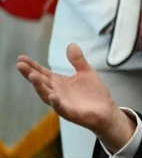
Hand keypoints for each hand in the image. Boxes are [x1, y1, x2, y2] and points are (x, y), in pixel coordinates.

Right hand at [16, 43, 135, 151]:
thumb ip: (77, 60)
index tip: (21, 58)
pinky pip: (61, 108)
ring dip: (39, 86)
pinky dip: (56, 102)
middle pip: (41, 82)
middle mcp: (57, 93)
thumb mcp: (86, 72)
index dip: (32, 66)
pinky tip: (52, 96)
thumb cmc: (94, 93)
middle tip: (20, 65)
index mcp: (59, 83)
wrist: (106, 111)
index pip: (42, 73)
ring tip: (32, 76)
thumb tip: (71, 44)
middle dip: (30, 74)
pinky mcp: (70, 113)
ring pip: (47, 95)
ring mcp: (62, 103)